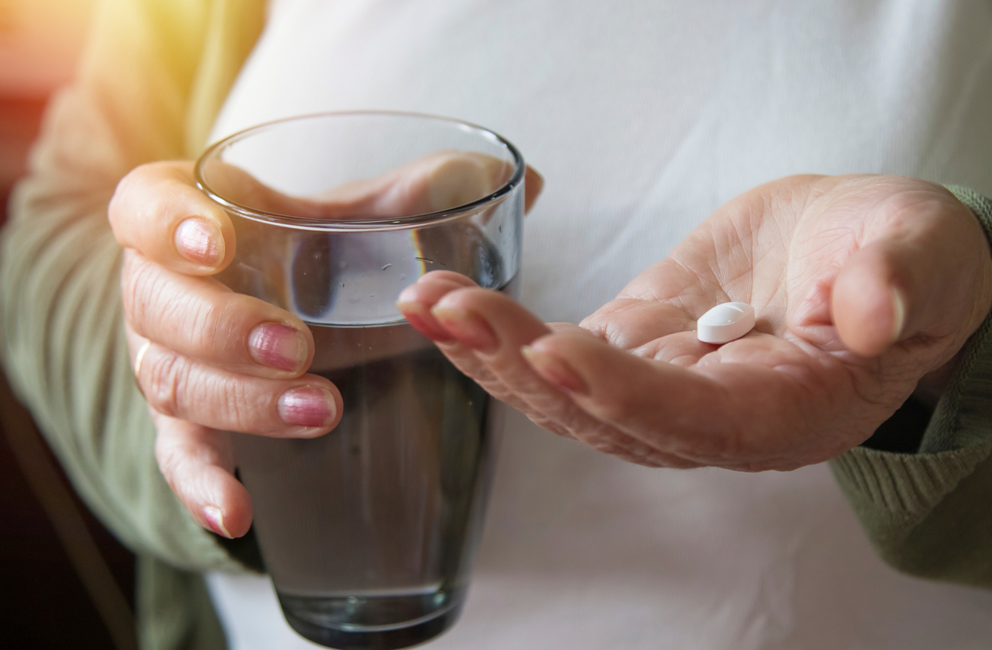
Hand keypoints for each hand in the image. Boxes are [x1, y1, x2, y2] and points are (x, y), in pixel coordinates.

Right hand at [111, 154, 542, 536]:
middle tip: (300, 347)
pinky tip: (239, 511)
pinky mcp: (192, 427)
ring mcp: (172, 362)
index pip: (146, 206)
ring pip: (171, 383)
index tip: (219, 243)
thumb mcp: (376, 216)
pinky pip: (180, 459)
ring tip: (320, 410)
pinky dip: (202, 486)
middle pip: (155, 304)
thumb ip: (438, 192)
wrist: (309, 314)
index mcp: (201, 219)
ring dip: (240, 402)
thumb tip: (525, 183)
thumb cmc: (334, 253)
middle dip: (222, 328)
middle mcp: (169, 291)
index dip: (168, 223)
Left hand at [397, 175, 991, 470]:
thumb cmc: (895, 256)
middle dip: (522, 364)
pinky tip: (448, 304)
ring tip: (426, 302)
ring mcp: (659, 388)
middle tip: (454, 309)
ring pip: (563, 394)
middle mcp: (708, 422)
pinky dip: (500, 334)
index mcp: (783, 413)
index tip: (555, 349)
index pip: (691, 419)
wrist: (854, 248)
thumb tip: (874, 317)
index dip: (623, 391)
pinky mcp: (629, 348)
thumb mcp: (916, 254)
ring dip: (491, 352)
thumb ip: (896, 283)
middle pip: (602, 413)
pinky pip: (556, 356)